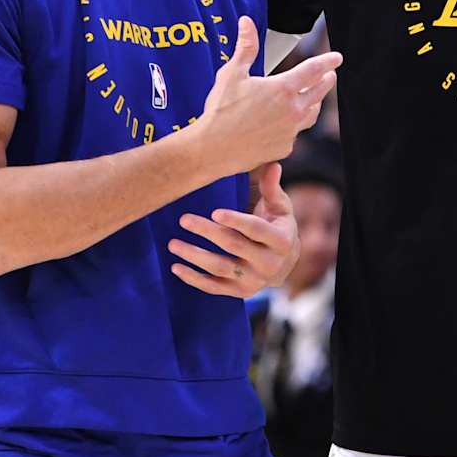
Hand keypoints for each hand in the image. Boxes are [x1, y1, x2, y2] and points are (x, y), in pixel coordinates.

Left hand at [168, 162, 299, 298]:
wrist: (283, 263)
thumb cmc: (277, 225)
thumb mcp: (280, 207)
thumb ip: (272, 188)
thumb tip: (273, 164)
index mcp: (281, 240)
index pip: (257, 230)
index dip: (236, 221)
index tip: (214, 212)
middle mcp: (270, 264)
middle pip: (234, 246)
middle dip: (207, 232)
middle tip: (183, 219)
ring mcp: (254, 281)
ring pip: (220, 268)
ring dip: (194, 256)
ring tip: (173, 244)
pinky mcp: (240, 292)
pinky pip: (214, 287)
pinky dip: (194, 279)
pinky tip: (176, 267)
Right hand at [195, 18, 341, 177]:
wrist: (214, 148)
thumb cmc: (221, 110)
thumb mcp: (232, 73)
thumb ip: (245, 47)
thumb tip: (247, 22)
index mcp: (283, 89)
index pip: (313, 70)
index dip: (327, 61)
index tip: (337, 58)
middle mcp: (293, 110)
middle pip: (318, 93)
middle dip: (326, 82)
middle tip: (330, 76)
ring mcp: (290, 131)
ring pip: (311, 115)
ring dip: (315, 104)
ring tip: (314, 100)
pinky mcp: (284, 148)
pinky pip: (295, 134)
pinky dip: (294, 126)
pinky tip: (288, 123)